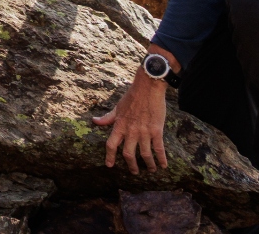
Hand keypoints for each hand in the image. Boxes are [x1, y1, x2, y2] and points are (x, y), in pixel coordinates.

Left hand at [94, 55, 172, 172]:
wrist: (148, 87)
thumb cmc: (132, 96)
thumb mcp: (117, 107)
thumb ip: (107, 118)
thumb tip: (94, 121)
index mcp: (120, 125)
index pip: (111, 144)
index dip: (109, 156)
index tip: (110, 165)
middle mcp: (130, 131)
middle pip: (128, 154)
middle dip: (131, 166)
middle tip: (134, 172)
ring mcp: (144, 132)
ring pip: (145, 155)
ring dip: (148, 165)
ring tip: (150, 170)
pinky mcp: (156, 130)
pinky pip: (159, 148)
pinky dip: (161, 159)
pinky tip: (163, 165)